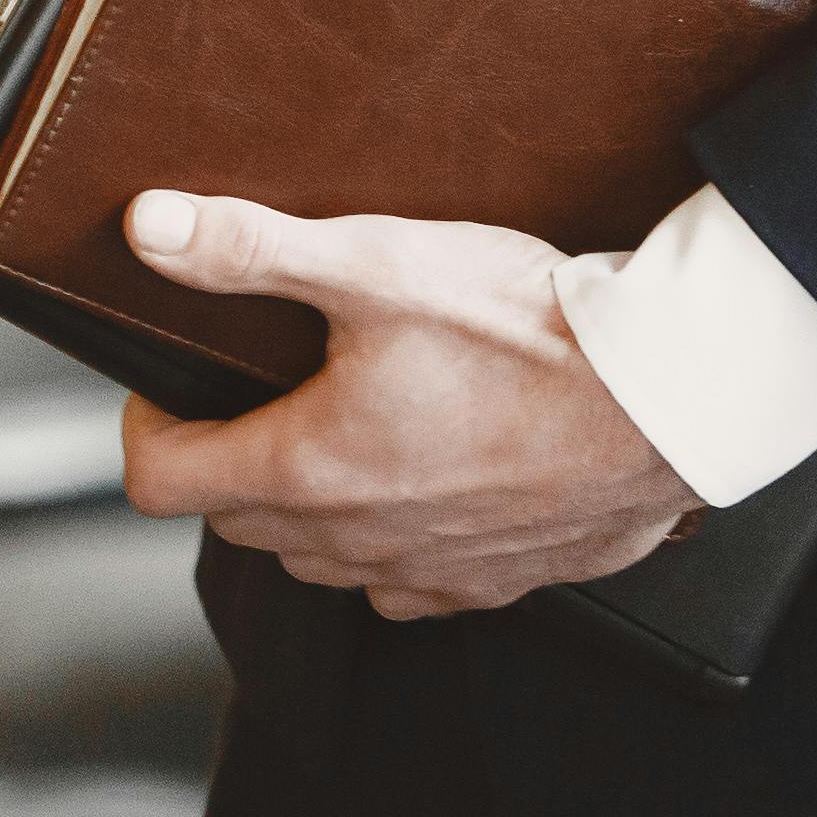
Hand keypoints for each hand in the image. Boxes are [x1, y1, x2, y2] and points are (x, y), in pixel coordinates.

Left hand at [112, 195, 698, 619]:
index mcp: (308, 468)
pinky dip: (387, 546)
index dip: (148, 426)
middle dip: (225, 459)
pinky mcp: (497, 581)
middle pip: (238, 522)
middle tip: (253, 390)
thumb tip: (148, 229)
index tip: (169, 384)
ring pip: (319, 560)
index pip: (163, 483)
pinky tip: (418, 487)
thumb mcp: (374, 263)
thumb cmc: (526, 331)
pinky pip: (405, 586)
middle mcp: (358, 537)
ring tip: (332, 431)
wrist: (669, 395)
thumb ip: (251, 248)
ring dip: (302, 510)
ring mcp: (429, 568)